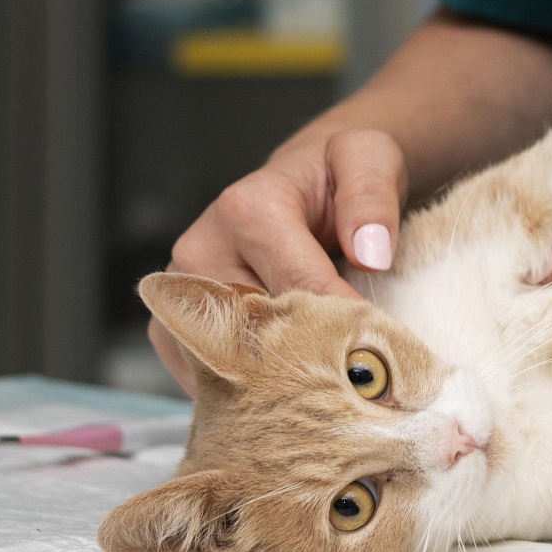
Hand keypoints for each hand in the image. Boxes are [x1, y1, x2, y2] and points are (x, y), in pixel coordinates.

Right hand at [150, 128, 409, 390]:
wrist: (304, 184)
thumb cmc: (336, 176)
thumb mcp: (369, 159)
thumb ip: (373, 199)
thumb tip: (370, 255)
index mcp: (246, 211)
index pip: (299, 292)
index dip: (343, 329)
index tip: (379, 355)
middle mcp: (200, 251)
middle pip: (257, 335)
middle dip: (308, 364)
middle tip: (354, 388)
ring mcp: (181, 293)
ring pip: (229, 364)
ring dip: (276, 385)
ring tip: (322, 391)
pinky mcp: (173, 324)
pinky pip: (208, 375)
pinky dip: (249, 390)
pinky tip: (287, 388)